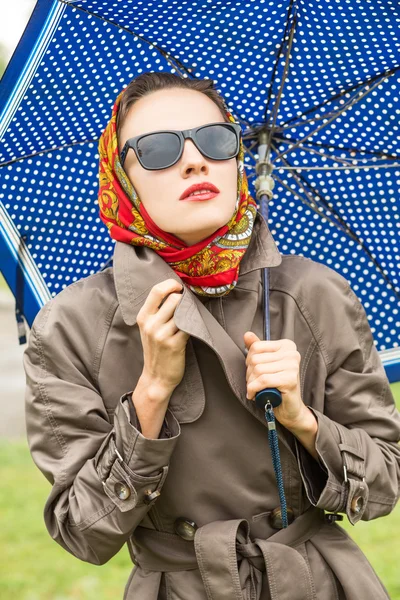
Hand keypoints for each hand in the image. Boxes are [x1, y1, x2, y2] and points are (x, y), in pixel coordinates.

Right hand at [136, 278, 189, 395]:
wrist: (156, 377)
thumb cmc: (156, 350)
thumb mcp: (148, 328)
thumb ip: (157, 311)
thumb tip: (176, 292)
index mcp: (143, 317)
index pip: (156, 291)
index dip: (171, 284)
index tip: (179, 287)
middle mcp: (151, 324)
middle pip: (174, 299)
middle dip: (185, 299)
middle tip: (189, 304)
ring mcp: (162, 335)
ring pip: (183, 311)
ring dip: (191, 312)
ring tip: (192, 317)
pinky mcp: (175, 344)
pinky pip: (190, 326)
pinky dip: (195, 325)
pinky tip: (194, 328)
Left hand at [244, 331, 307, 428]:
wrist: (290, 409)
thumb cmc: (276, 386)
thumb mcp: (266, 364)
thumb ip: (257, 348)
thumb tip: (247, 334)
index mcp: (286, 345)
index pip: (256, 347)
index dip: (249, 361)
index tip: (253, 371)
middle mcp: (292, 353)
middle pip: (255, 359)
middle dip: (250, 374)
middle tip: (254, 383)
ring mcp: (293, 366)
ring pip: (257, 370)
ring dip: (251, 383)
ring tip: (256, 389)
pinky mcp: (290, 379)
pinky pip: (263, 381)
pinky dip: (254, 389)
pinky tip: (253, 395)